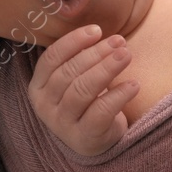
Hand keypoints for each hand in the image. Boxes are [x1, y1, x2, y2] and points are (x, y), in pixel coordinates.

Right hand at [27, 25, 139, 157]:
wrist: (94, 141)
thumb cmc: (85, 103)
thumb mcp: (73, 80)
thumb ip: (77, 59)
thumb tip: (98, 31)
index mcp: (38, 87)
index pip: (51, 58)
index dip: (73, 41)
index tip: (97, 30)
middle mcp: (45, 106)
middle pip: (69, 73)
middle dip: (96, 53)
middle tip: (119, 41)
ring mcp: (62, 124)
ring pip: (83, 90)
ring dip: (107, 69)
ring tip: (127, 55)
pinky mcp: (84, 137)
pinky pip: (101, 112)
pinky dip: (118, 95)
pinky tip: (134, 84)